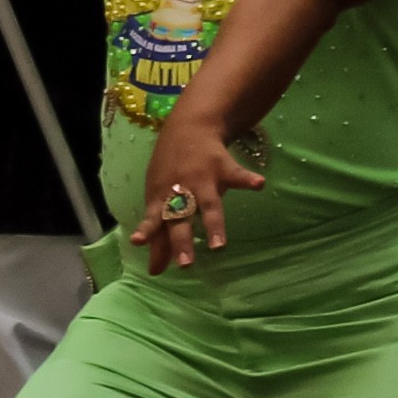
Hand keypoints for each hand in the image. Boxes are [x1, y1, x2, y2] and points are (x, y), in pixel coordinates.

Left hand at [133, 111, 265, 269]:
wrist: (189, 126)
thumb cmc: (171, 170)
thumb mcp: (160, 197)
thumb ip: (160, 236)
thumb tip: (155, 272)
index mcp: (164, 197)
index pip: (154, 217)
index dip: (147, 229)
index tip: (138, 241)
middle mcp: (182, 190)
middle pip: (181, 218)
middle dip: (183, 240)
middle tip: (185, 265)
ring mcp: (203, 178)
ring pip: (208, 204)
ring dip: (214, 224)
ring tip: (220, 245)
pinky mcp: (223, 167)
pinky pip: (236, 175)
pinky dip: (247, 179)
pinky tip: (258, 184)